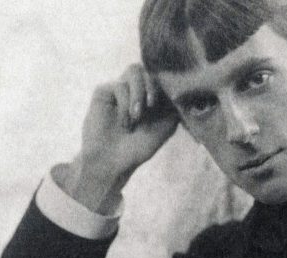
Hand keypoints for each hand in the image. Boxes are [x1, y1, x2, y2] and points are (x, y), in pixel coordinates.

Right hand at [60, 64, 178, 212]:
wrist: (112, 161)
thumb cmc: (138, 147)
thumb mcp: (166, 127)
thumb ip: (175, 107)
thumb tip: (183, 88)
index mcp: (152, 95)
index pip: (162, 75)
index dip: (167, 82)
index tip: (171, 98)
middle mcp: (136, 89)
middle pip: (148, 67)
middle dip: (153, 85)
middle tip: (151, 105)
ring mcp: (120, 88)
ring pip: (134, 70)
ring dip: (139, 93)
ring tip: (137, 117)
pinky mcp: (104, 92)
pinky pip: (119, 86)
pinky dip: (125, 105)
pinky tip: (125, 123)